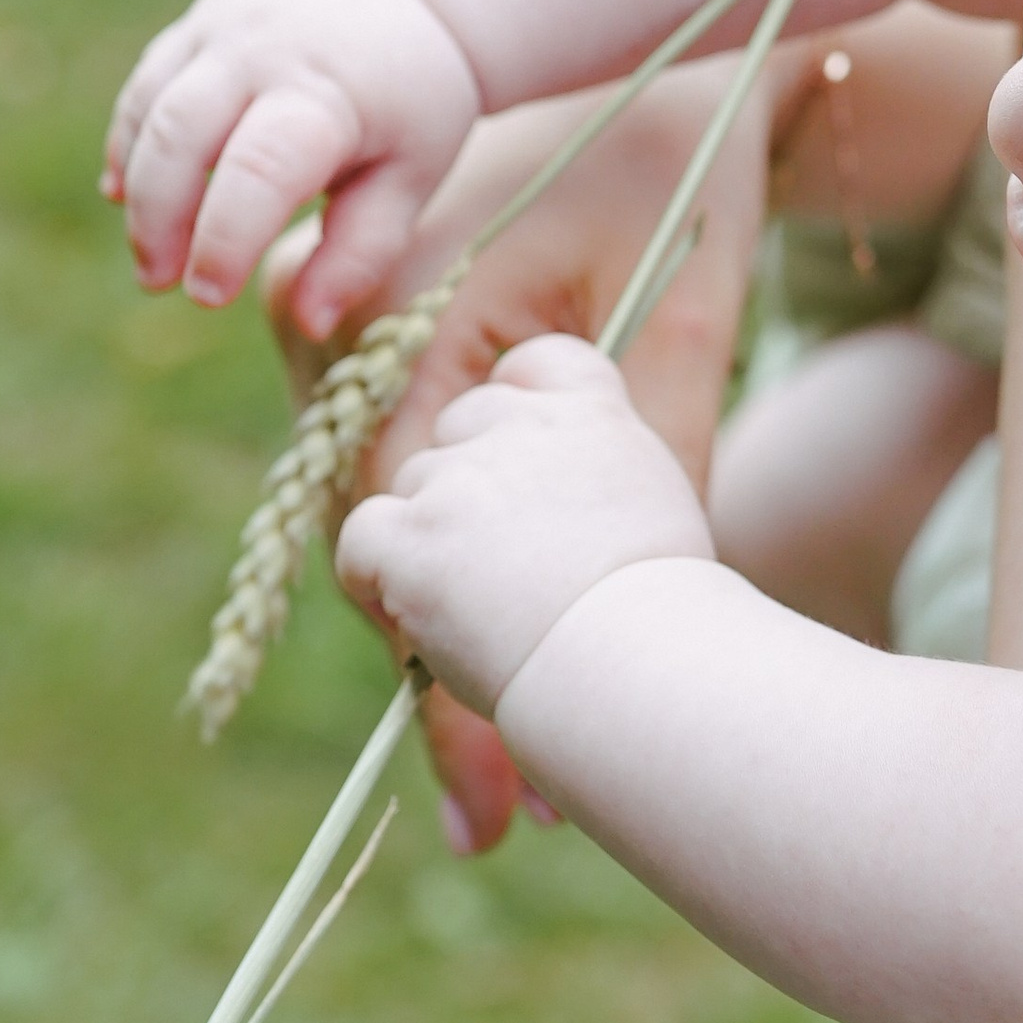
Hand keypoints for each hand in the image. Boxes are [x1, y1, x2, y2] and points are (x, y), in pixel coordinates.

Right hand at [103, 0, 482, 336]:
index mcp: (327, 95)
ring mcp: (223, 27)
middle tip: (158, 282)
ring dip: (135, 185)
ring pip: (151, 107)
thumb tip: (312, 324)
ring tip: (148, 255)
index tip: (208, 295)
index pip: (257, 169)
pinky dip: (129, 141)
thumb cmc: (414, 100)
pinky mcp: (198, 22)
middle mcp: (265, 51)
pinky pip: (146, 85)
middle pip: (180, 135)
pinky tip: (127, 192)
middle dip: (158, 218)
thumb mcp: (412, 176)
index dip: (223, 237)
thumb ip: (360, 250)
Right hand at [266, 69, 770, 845]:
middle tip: (500, 822)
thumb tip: (646, 618)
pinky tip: (490, 656)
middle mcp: (335, 333)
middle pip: (378, 559)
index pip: (411, 550)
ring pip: (380, 529)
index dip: (457, 691)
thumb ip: (650, 456)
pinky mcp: (364, 342)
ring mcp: (337, 338)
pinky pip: (394, 477)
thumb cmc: (668, 170)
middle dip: (448, 692)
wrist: (642, 51)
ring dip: (443, 639)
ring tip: (502, 780)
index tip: (501, 808)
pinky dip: (445, 565)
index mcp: (397, 322)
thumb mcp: (677, 319)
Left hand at [337, 340, 714, 717]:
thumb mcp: (657, 505)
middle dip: (466, 483)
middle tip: (500, 558)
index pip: (535, 362)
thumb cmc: (660, 611)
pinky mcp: (413, 536)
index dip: (515, 403)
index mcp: (589, 412)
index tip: (520, 455)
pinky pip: (362, 539)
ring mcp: (459, 479)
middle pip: (460, 426)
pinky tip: (414, 613)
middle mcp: (518, 428)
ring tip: (480, 608)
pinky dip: (375, 575)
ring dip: (429, 538)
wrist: (632, 659)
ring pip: (413, 487)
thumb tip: (562, 495)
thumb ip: (602, 472)